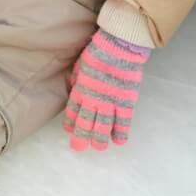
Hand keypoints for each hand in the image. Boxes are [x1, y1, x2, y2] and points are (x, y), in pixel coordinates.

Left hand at [62, 30, 151, 151]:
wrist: (118, 48)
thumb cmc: (98, 52)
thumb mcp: (80, 64)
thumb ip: (77, 78)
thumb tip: (75, 86)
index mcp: (81, 90)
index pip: (73, 111)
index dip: (71, 122)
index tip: (69, 130)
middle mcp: (93, 101)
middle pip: (86, 123)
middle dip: (81, 137)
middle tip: (79, 148)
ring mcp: (110, 103)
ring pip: (103, 127)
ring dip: (100, 139)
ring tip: (98, 147)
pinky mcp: (126, 102)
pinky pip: (123, 122)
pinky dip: (121, 133)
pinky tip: (119, 142)